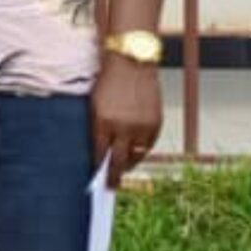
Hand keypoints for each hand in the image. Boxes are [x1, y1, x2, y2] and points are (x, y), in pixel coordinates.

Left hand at [91, 51, 162, 187]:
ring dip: (129, 165)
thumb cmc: (107, 82)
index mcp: (103, 121)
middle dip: (113, 176)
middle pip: (118, 160)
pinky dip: (142, 152)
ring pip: (136, 155)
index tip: (96, 179)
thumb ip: (97, 127)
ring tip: (122, 171)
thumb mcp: (94, 104)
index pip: (99, 153)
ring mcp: (141, 126)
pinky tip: (135, 156)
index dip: (98, 168)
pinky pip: (149, 145)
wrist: (131, 62)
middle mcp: (123, 126)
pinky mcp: (155, 123)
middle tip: (110, 188)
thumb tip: (99, 150)